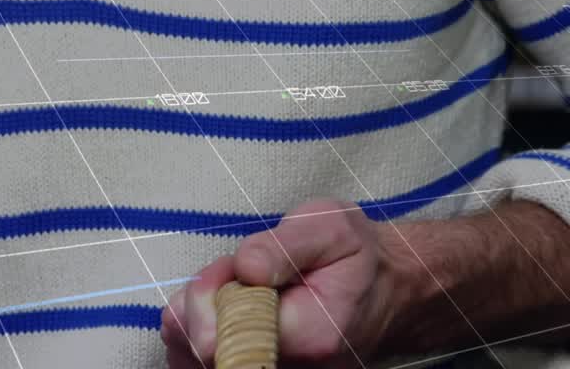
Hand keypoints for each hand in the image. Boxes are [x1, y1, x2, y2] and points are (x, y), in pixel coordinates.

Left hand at [161, 199, 406, 367]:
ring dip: (202, 314)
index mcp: (310, 335)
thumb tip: (245, 268)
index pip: (226, 335)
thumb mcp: (327, 228)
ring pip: (197, 356)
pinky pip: (206, 361)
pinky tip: (230, 306)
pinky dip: (203, 329)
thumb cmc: (354, 254)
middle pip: (204, 349)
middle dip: (202, 301)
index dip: (210, 295)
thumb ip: (281, 248)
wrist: (385, 288)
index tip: (234, 266)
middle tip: (237, 270)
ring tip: (241, 287)